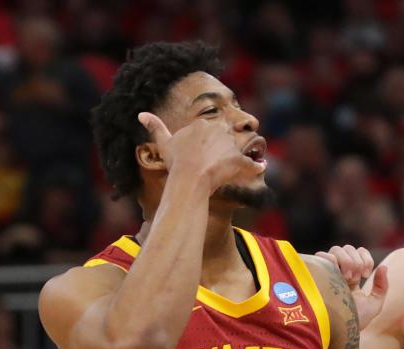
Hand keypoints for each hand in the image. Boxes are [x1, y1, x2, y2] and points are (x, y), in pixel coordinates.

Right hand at [137, 111, 263, 190]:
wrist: (189, 178)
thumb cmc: (176, 162)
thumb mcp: (164, 143)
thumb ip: (155, 127)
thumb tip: (141, 114)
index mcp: (203, 124)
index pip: (211, 128)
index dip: (211, 139)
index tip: (208, 150)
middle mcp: (219, 130)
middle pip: (227, 135)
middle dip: (228, 144)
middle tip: (225, 156)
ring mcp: (230, 145)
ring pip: (242, 146)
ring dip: (245, 152)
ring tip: (245, 160)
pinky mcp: (240, 161)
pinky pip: (253, 163)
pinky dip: (258, 166)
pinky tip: (262, 166)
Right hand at [315, 246, 387, 328]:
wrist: (338, 332)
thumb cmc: (353, 322)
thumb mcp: (373, 305)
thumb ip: (381, 287)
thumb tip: (383, 266)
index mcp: (350, 277)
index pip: (358, 252)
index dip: (365, 258)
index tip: (365, 274)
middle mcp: (337, 272)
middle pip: (347, 249)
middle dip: (356, 260)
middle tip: (356, 278)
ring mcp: (326, 272)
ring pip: (336, 250)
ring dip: (346, 260)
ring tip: (347, 277)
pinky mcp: (316, 274)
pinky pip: (320, 256)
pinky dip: (331, 259)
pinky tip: (336, 273)